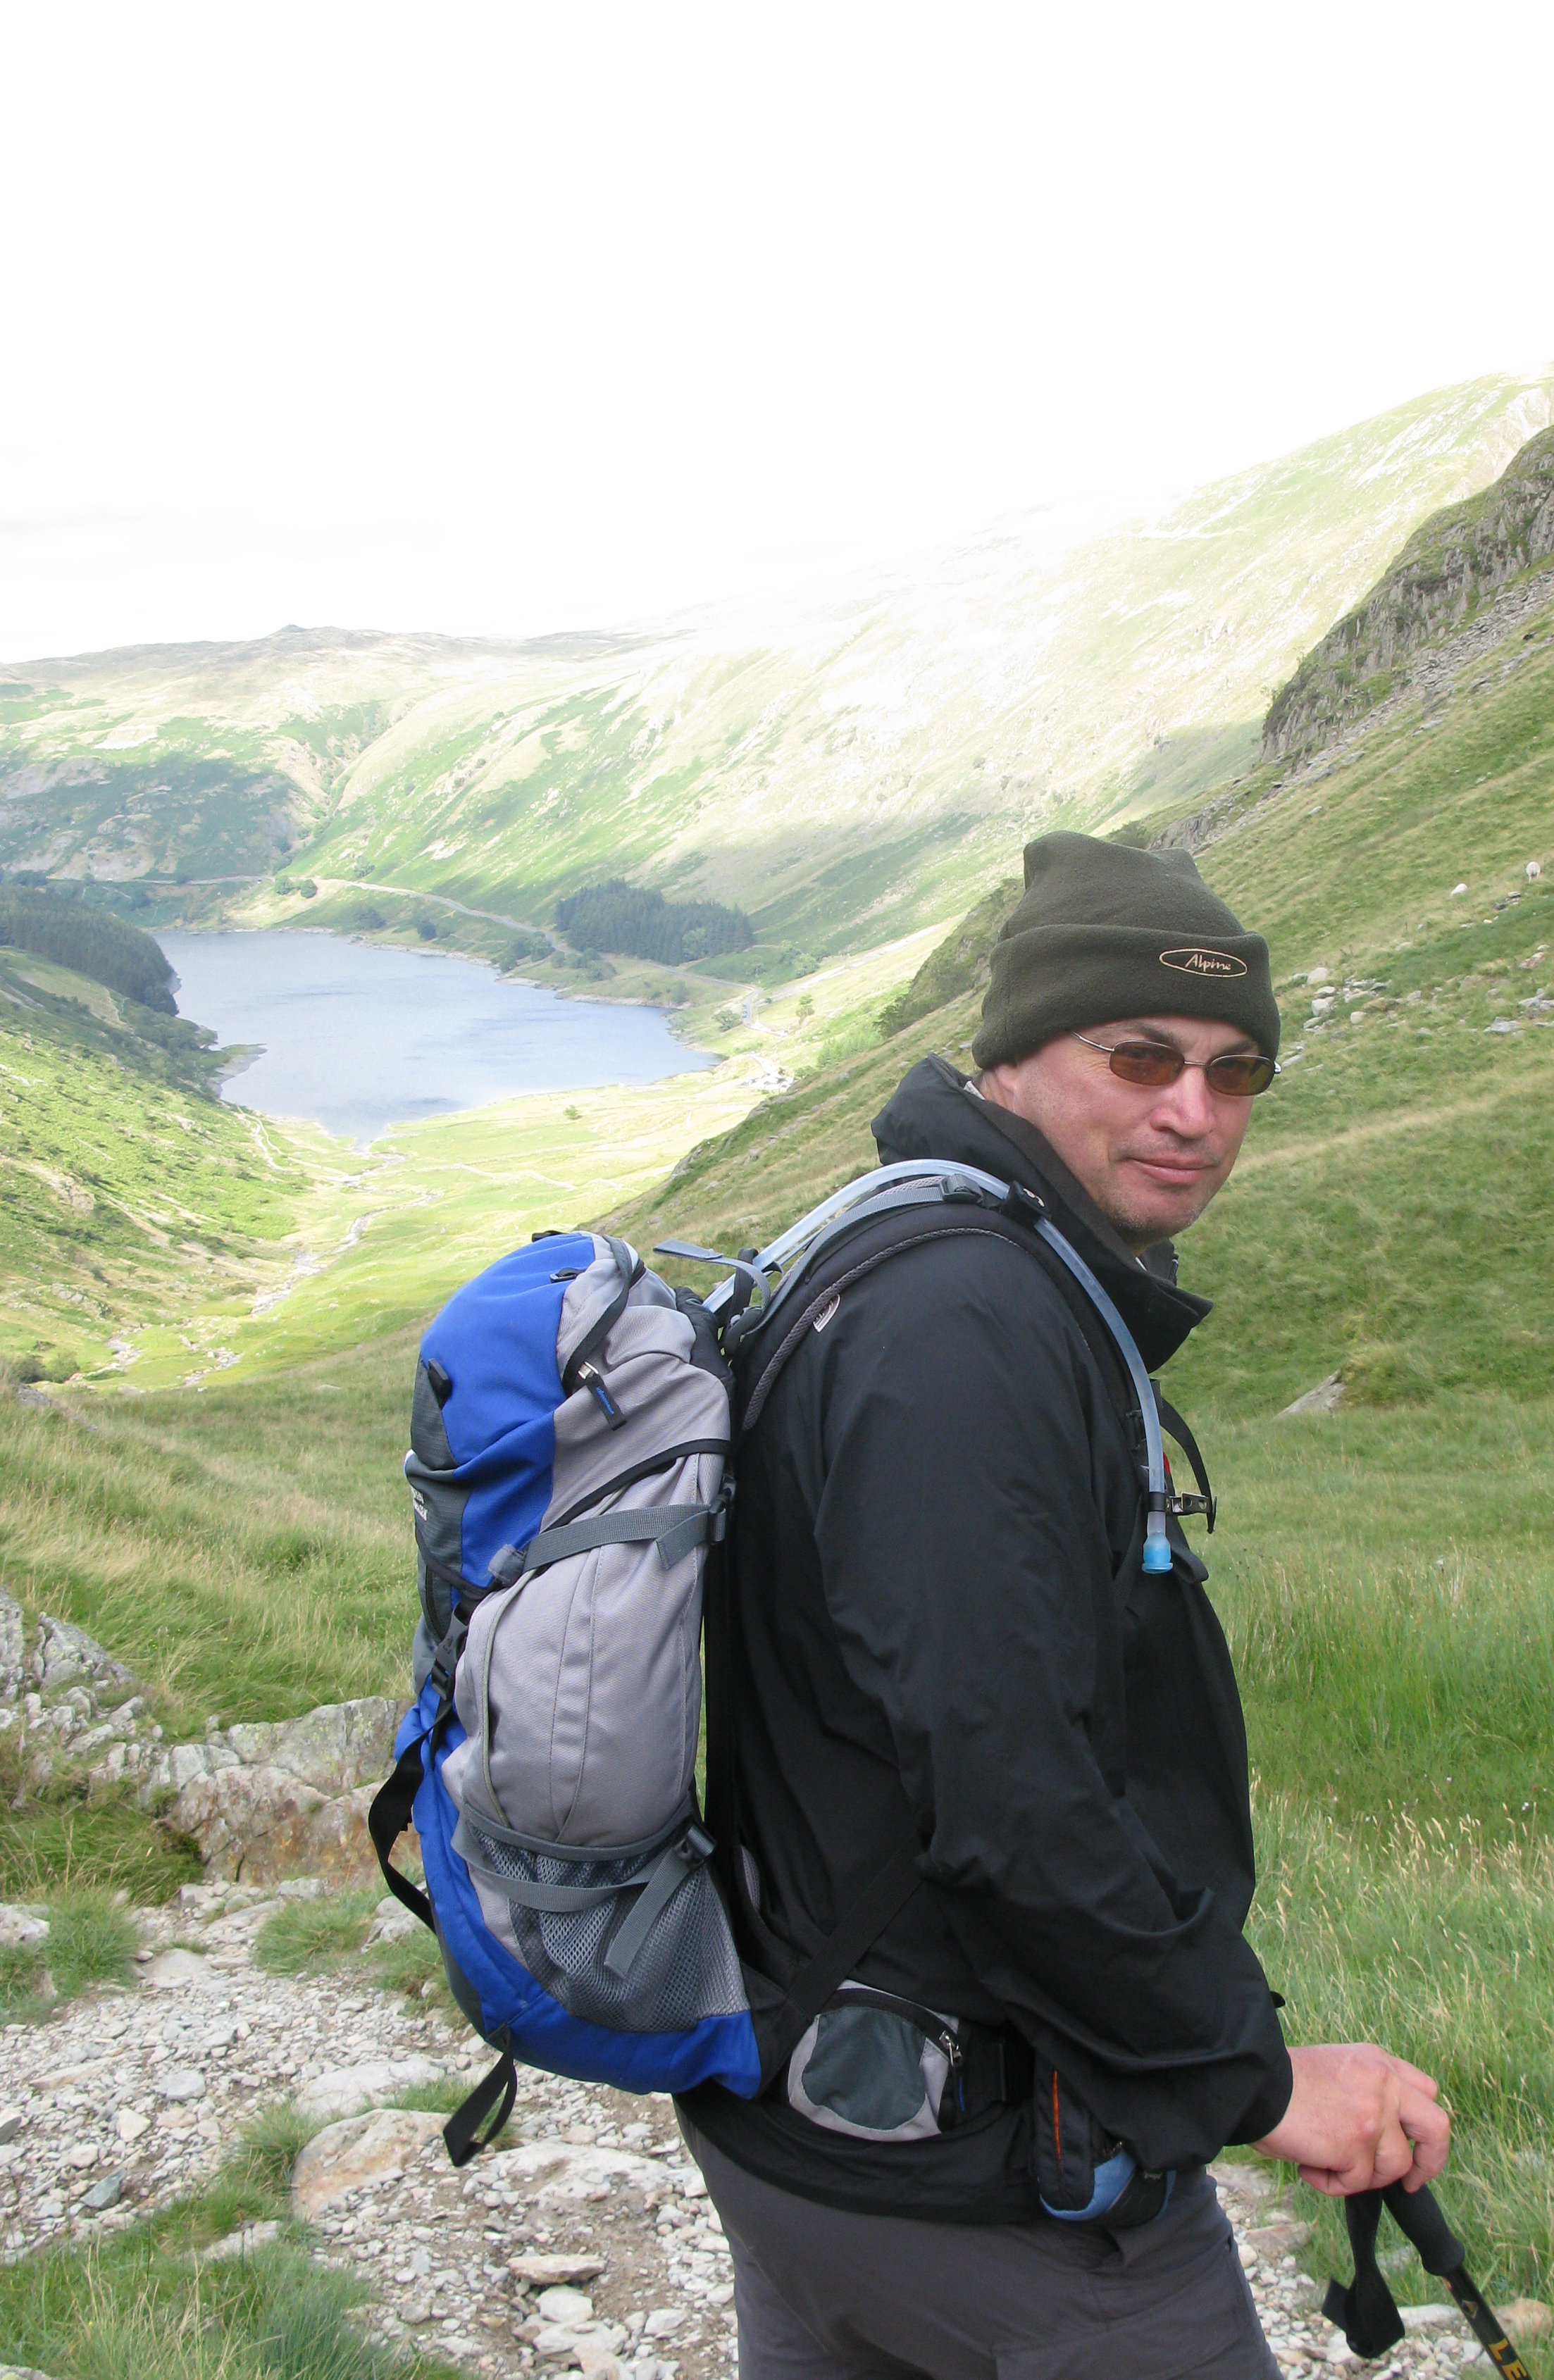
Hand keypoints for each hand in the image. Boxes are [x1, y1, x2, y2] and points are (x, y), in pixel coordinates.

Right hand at [1254, 2043, 1449, 2196]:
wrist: (1253, 2082)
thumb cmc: (1282, 2080)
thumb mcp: (1337, 2068)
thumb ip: (1367, 2091)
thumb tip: (1379, 2136)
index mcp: (1379, 2063)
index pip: (1426, 2092)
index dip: (1422, 2126)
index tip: (1412, 2147)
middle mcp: (1385, 2085)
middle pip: (1437, 2128)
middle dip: (1430, 2162)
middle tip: (1412, 2182)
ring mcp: (1375, 2116)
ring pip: (1393, 2167)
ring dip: (1360, 2176)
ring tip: (1323, 2163)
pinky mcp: (1357, 2145)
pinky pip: (1357, 2184)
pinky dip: (1331, 2184)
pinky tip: (1308, 2166)